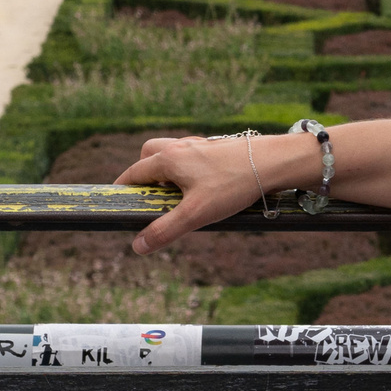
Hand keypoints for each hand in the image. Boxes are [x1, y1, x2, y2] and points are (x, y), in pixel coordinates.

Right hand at [114, 133, 292, 255]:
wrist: (273, 162)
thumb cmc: (233, 185)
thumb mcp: (196, 214)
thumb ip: (165, 230)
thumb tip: (137, 245)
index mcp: (170, 158)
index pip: (134, 172)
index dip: (123, 188)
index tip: (117, 203)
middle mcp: (182, 146)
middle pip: (149, 154)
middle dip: (143, 174)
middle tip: (151, 198)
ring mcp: (201, 145)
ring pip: (172, 152)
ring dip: (167, 171)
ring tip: (178, 197)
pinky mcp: (218, 148)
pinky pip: (193, 156)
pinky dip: (188, 170)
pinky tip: (204, 189)